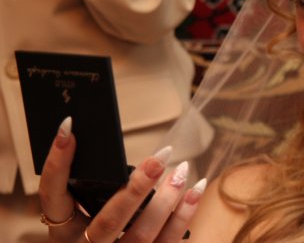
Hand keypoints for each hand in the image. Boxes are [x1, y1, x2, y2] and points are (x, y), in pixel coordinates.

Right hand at [39, 117, 206, 242]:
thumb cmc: (95, 235)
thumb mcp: (83, 218)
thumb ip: (94, 189)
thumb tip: (118, 146)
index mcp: (63, 232)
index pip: (52, 194)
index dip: (57, 161)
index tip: (69, 126)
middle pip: (109, 220)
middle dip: (137, 188)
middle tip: (160, 158)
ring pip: (142, 234)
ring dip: (167, 200)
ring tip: (182, 170)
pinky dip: (184, 214)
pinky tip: (196, 190)